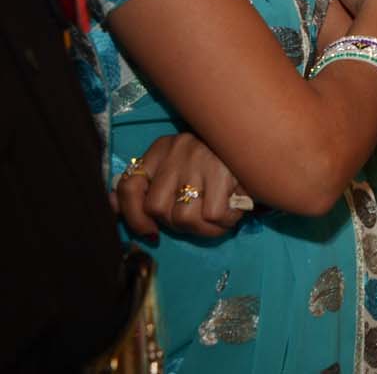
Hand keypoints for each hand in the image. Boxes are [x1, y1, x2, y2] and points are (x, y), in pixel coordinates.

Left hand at [114, 132, 250, 240]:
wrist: (265, 143)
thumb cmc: (220, 164)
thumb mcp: (181, 168)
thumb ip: (147, 187)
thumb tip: (110, 207)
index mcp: (162, 148)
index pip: (129, 185)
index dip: (133, 217)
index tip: (149, 234)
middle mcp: (177, 150)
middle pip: (157, 209)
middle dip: (178, 224)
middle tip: (200, 218)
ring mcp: (199, 159)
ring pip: (183, 218)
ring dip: (204, 229)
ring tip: (219, 218)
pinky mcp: (223, 170)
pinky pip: (213, 216)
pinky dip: (225, 222)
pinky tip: (234, 211)